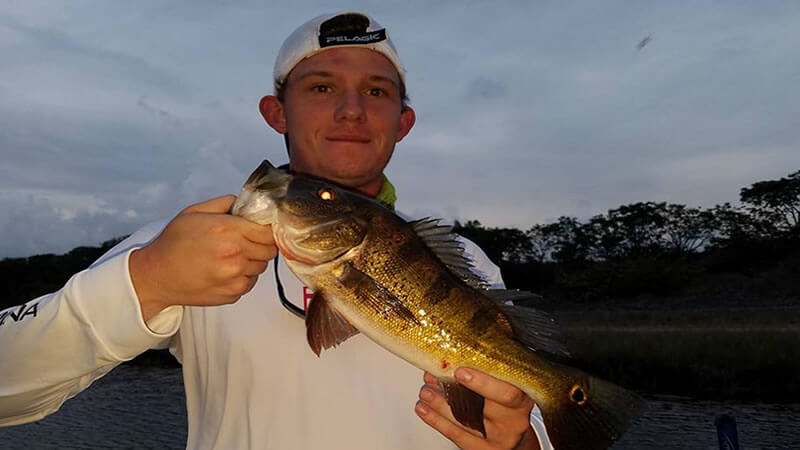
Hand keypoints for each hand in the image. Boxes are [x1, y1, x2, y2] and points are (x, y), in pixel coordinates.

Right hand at [130, 195, 276, 319]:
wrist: (156, 276)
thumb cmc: (172, 244)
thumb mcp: (194, 212)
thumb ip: (224, 203)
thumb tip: (246, 203)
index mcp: (228, 231)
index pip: (268, 231)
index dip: (266, 229)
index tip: (261, 229)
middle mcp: (235, 255)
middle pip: (269, 249)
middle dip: (261, 244)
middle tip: (245, 242)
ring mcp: (235, 277)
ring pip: (261, 266)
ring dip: (252, 261)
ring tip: (230, 257)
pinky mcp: (233, 294)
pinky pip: (250, 282)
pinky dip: (243, 276)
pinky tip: (224, 270)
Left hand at [416, 368, 539, 449]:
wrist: (514, 437)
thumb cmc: (508, 404)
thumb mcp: (510, 384)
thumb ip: (493, 369)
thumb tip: (459, 346)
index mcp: (524, 398)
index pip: (508, 392)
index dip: (483, 382)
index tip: (460, 370)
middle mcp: (514, 421)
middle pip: (485, 408)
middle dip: (456, 392)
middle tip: (435, 378)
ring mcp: (499, 438)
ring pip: (466, 422)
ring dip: (440, 404)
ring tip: (425, 391)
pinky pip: (456, 436)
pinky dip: (436, 421)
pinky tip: (423, 408)